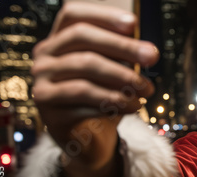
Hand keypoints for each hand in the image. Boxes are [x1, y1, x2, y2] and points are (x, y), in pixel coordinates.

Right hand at [31, 1, 158, 167]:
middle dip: (122, 47)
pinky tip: (133, 107)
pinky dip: (114, 104)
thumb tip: (146, 51)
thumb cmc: (105, 98)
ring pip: (86, 73)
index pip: (72, 16)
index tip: (134, 25)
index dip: (102, 16)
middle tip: (153, 57)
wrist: (89, 140)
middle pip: (82, 40)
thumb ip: (124, 57)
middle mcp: (44, 59)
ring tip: (146, 91)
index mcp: (58, 42)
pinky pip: (85, 103)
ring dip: (123, 80)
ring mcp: (43, 85)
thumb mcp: (116, 72)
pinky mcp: (50, 114)